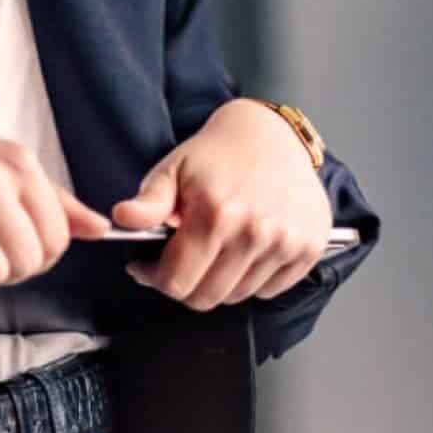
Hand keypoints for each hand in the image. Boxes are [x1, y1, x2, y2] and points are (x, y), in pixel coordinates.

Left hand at [113, 100, 331, 310]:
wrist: (272, 134)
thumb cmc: (217, 154)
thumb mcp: (173, 169)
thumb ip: (148, 202)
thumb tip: (122, 218)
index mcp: (217, 214)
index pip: (177, 282)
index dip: (155, 278)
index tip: (149, 267)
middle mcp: (255, 232)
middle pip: (207, 298)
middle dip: (185, 286)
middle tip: (180, 262)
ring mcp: (286, 243)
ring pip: (238, 296)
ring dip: (219, 283)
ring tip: (214, 252)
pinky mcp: (309, 248)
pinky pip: (271, 290)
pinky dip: (253, 281)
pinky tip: (243, 252)